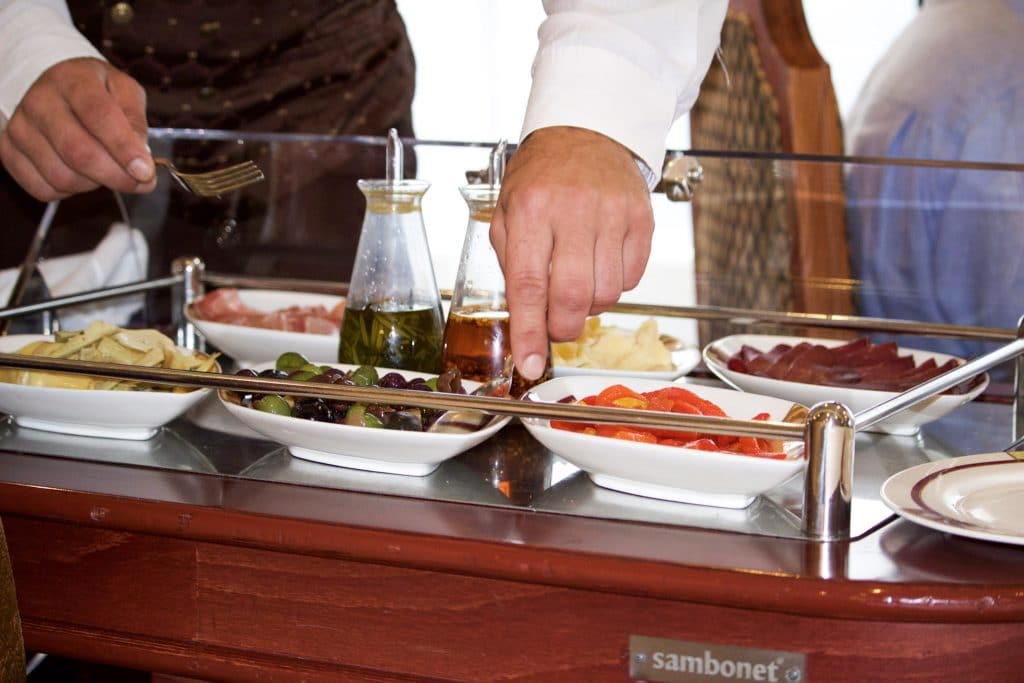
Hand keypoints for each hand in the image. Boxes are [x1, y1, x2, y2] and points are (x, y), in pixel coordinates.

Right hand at [0, 57, 154, 200]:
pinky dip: (69, 192)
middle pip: (79, 153)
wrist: (50, 88)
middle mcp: (39, 102)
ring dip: (94, 184)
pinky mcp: (9, 153)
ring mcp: (20, 129)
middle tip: (140, 183)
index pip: (99, 116)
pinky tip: (80, 175)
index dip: (124, 148)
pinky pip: (43, 189)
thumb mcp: (123, 90)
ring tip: (106, 170)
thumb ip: (135, 118)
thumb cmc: (94, 92)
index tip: (145, 171)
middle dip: (117, 177)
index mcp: (72, 80)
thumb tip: (141, 154)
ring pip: (62, 177)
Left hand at [490, 126, 653, 379]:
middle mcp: (574, 211)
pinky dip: (614, 285)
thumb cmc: (541, 179)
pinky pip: (632, 279)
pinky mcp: (642, 219)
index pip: (528, 285)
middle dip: (563, 328)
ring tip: (577, 281)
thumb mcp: (508, 212)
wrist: (587, 132)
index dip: (530, 332)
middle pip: (573, 297)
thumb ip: (512, 265)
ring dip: (589, 305)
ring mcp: (614, 214)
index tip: (529, 364)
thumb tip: (524, 322)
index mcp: (531, 209)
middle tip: (556, 327)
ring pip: (606, 294)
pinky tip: (600, 262)